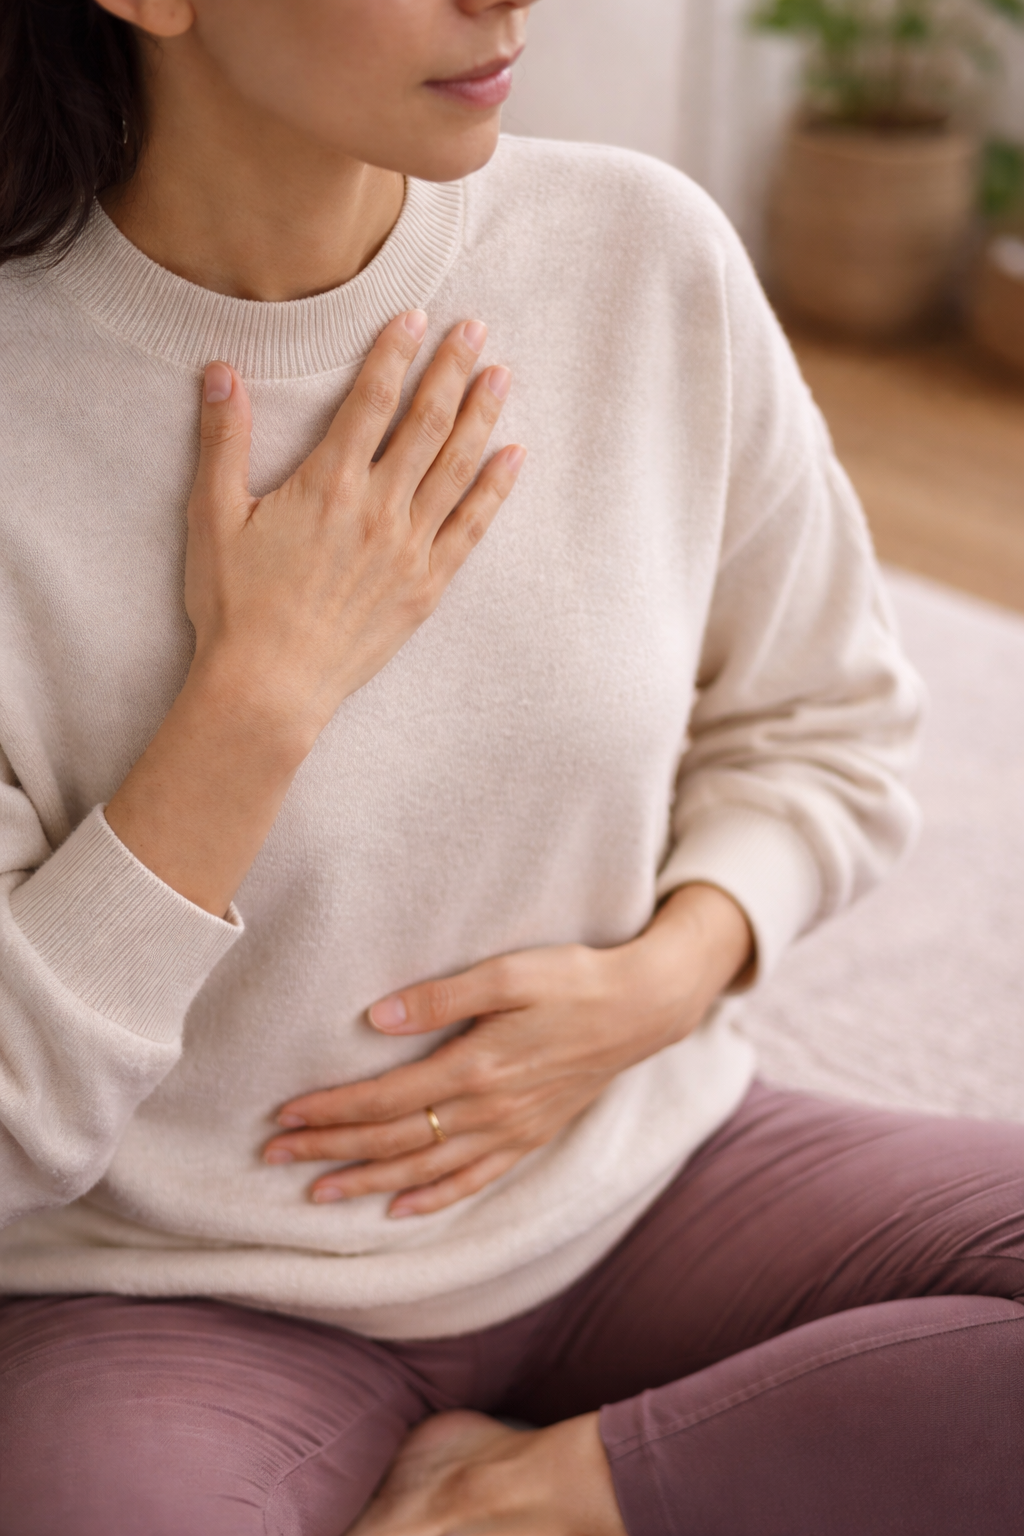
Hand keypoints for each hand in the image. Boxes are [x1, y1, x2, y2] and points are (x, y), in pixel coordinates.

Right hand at [107, 312, 523, 913]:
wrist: (270, 686)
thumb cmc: (235, 607)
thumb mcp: (213, 518)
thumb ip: (223, 441)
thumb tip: (220, 371)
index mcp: (328, 482)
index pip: (372, 400)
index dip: (396, 353)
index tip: (417, 317)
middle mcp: (379, 507)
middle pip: (427, 422)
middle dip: (452, 369)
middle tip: (476, 328)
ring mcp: (409, 547)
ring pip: (457, 466)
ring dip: (482, 416)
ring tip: (501, 375)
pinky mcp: (427, 585)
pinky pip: (471, 526)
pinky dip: (495, 488)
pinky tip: (514, 457)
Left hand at [265, 884, 752, 1215]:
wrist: (643, 1008)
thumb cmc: (573, 980)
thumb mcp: (510, 973)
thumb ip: (443, 997)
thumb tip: (378, 1017)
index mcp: (476, 1067)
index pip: (384, 1099)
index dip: (330, 1110)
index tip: (284, 1115)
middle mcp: (489, 1110)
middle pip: (393, 1140)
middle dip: (330, 1150)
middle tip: (274, 1156)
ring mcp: (511, 1131)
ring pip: (424, 1169)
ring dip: (367, 1183)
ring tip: (317, 1194)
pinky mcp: (529, 1137)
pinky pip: (473, 1179)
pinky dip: (433, 1199)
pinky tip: (400, 1210)